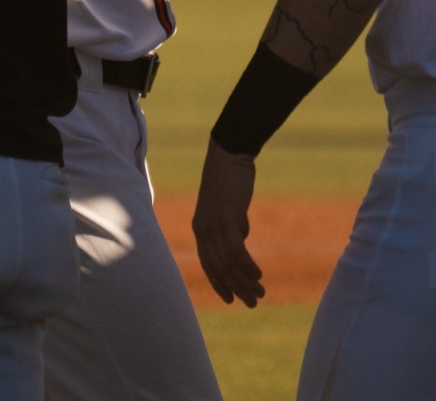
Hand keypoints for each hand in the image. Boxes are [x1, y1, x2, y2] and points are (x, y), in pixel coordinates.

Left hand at [191, 137, 263, 306]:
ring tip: (260, 294)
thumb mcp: (228, 209)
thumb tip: (241, 239)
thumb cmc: (229, 181)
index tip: (230, 299)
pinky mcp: (227, 219)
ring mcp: (214, 225)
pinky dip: (246, 265)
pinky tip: (258, 275)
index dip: (218, 282)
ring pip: (227, 262)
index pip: (207, 263)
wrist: (227, 157)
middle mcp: (203, 230)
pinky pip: (235, 249)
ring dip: (244, 281)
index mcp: (201, 228)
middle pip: (217, 267)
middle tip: (252, 304)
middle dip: (234, 288)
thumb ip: (233, 226)